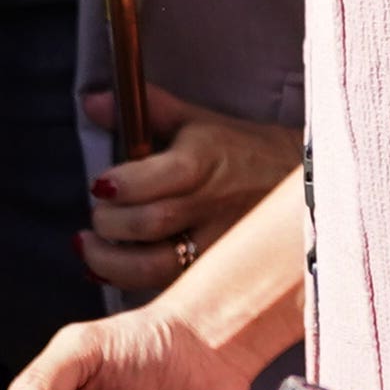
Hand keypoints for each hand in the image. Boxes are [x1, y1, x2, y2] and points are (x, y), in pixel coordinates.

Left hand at [78, 85, 299, 292]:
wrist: (299, 188)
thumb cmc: (242, 150)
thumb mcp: (199, 120)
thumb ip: (147, 108)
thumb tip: (92, 102)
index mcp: (205, 160)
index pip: (159, 178)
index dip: (122, 185)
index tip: (100, 184)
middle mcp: (211, 205)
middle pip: (151, 223)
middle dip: (110, 223)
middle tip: (96, 216)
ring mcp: (215, 245)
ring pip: (156, 266)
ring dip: (111, 262)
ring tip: (90, 247)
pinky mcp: (215, 275)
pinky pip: (167, 286)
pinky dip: (129, 281)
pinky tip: (109, 270)